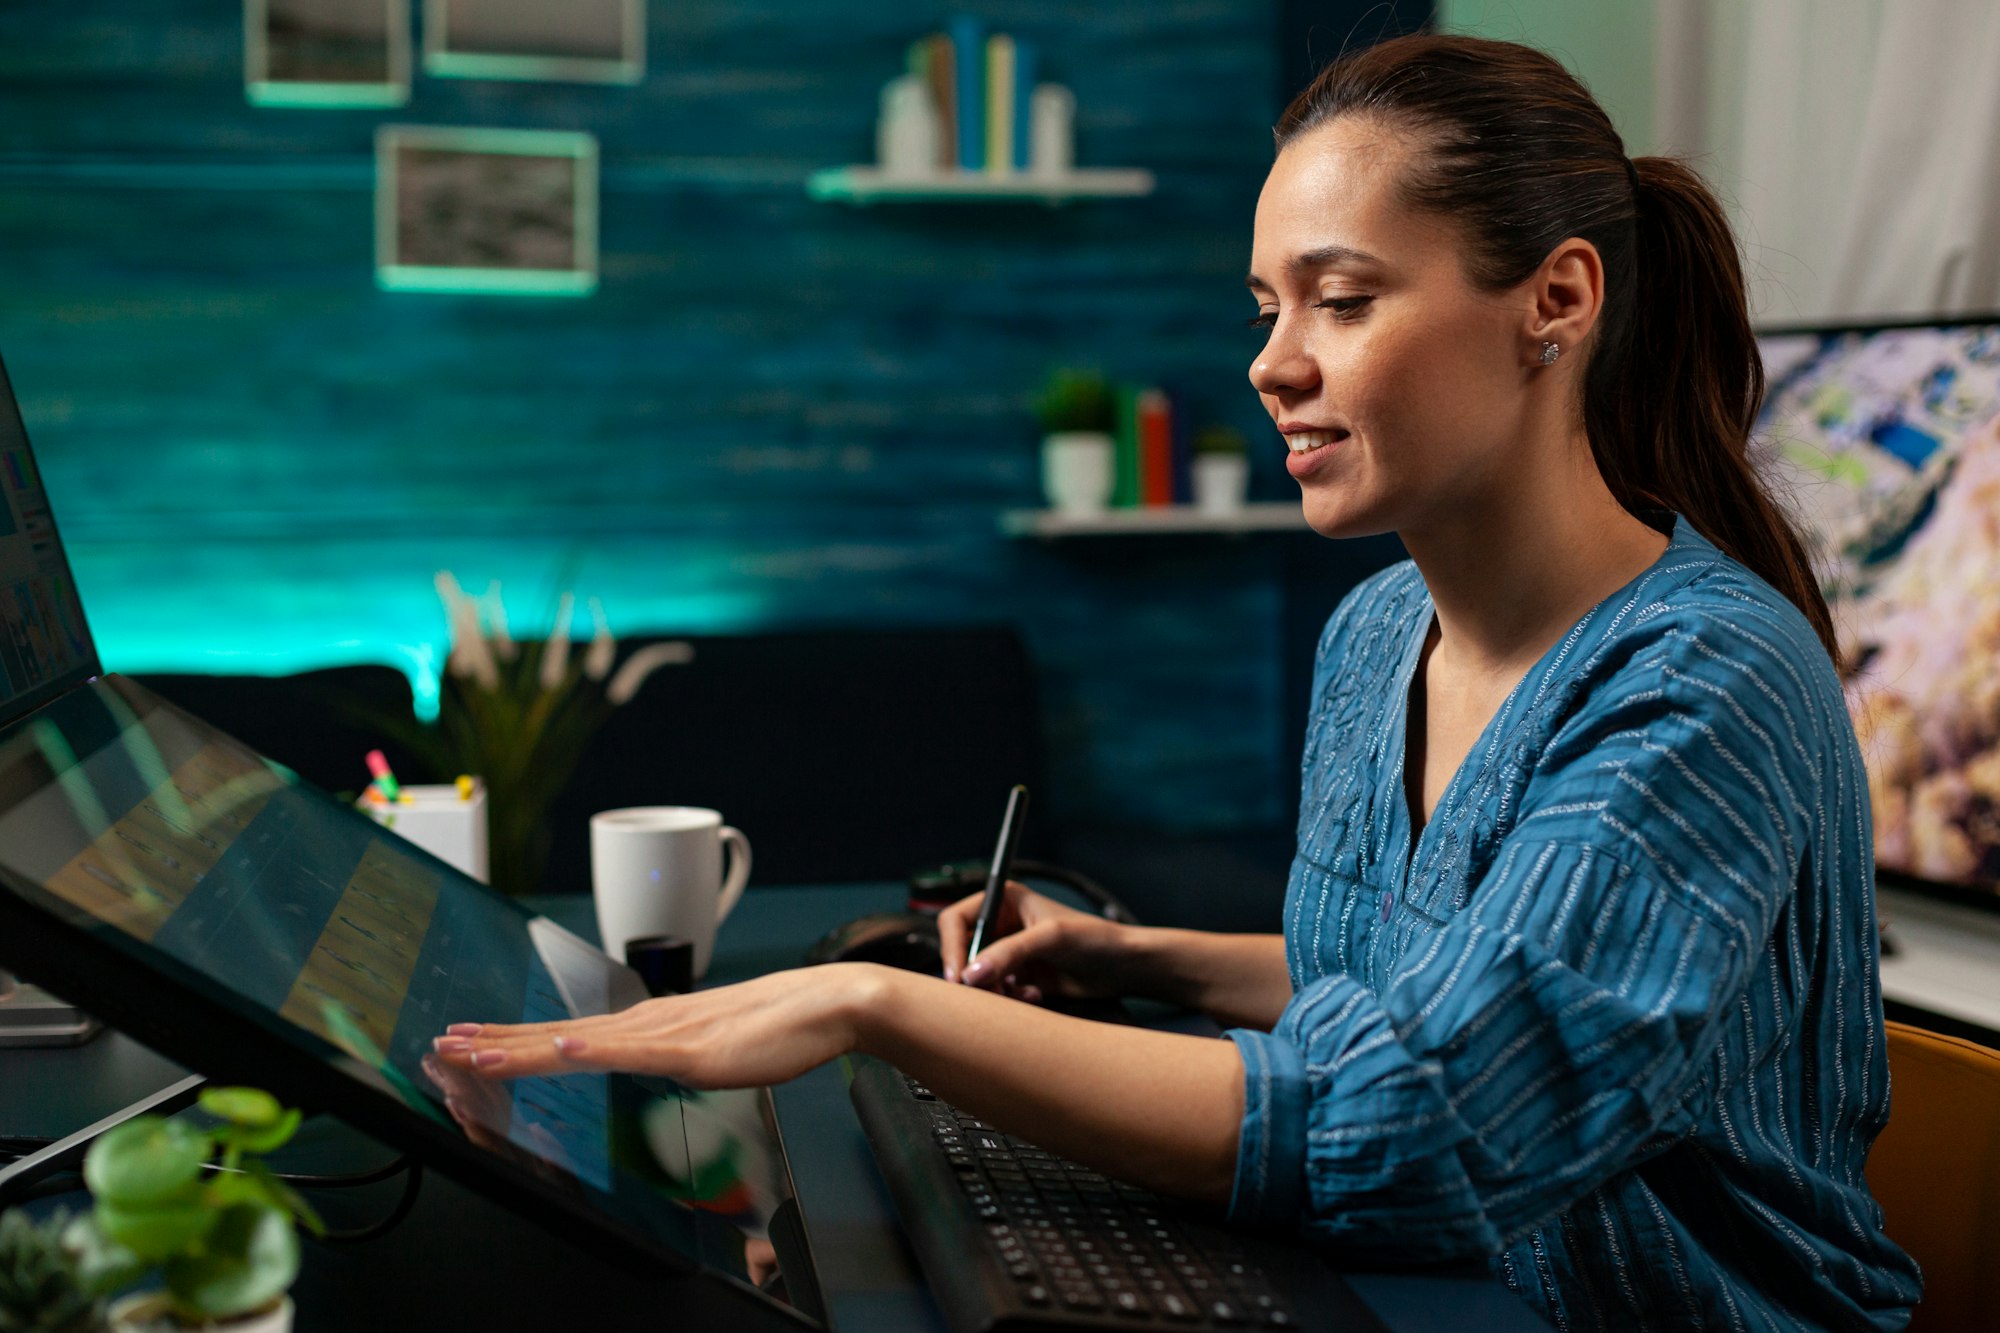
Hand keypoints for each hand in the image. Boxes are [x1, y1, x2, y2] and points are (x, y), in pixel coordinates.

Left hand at [431, 964, 887, 1085]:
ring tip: (476, 1050)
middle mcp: (647, 1023)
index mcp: (649, 1025)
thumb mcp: (710, 1048)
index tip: (469, 1043)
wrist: (828, 1005)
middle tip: (442, 1045)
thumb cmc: (779, 1025)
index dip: (514, 1039)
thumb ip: (672, 1051)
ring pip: (582, 1042)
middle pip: (558, 1034)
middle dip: (497, 1041)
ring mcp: (667, 1033)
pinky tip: (564, 1049)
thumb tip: (646, 1057)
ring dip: (524, 1045)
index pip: (568, 1035)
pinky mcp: (694, 1048)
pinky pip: (635, 1053)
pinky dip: (594, 1051)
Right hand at [936, 881, 1142, 1001]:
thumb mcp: (1050, 938)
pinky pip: (996, 993)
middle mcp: (1001, 926)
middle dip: (972, 975)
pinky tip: (1034, 996)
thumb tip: (969, 975)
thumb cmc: (1093, 937)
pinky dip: (1009, 999)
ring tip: (1019, 994)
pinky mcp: (1019, 978)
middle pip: (961, 952)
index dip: (951, 947)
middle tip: (988, 993)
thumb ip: (1008, 954)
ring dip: (992, 991)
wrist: (1123, 966)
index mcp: (1004, 901)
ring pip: (977, 977)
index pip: (955, 920)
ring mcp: (1009, 954)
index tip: (958, 976)